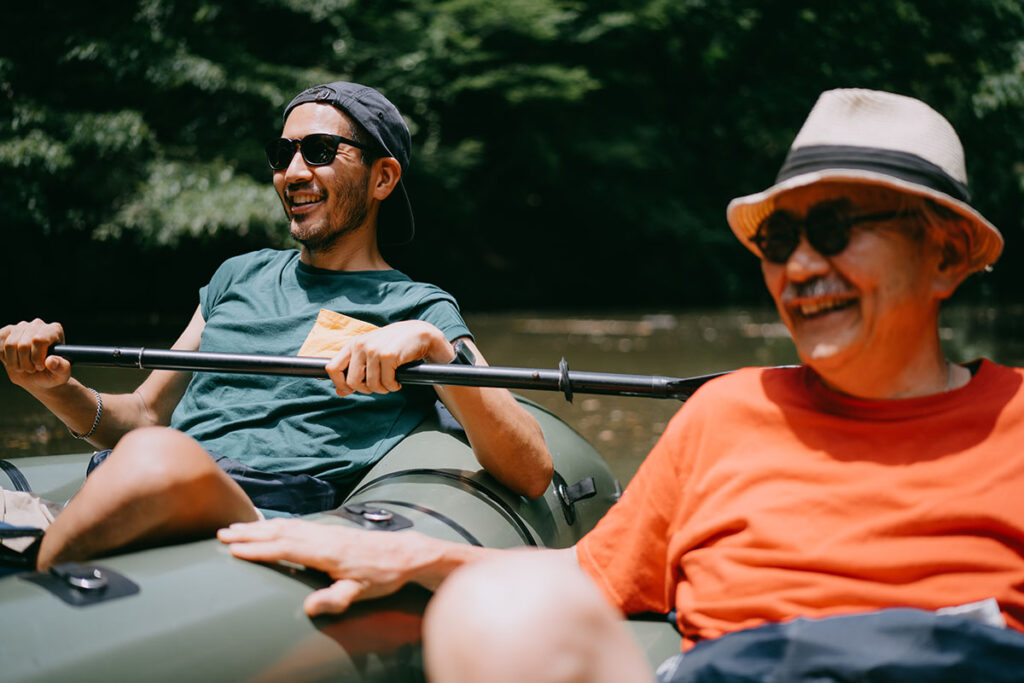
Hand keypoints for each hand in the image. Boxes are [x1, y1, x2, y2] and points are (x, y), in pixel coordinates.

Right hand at [0, 319, 70, 389]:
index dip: (36, 357)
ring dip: (14, 362)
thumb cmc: (53, 373)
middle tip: (31, 369)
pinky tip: (13, 360)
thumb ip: (61, 368)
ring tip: (23, 367)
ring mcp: (21, 327)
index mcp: (54, 330)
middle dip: (25, 363)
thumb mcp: (62, 374)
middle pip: (23, 344)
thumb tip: (51, 361)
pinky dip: (4, 357)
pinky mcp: (7, 332)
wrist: (39, 376)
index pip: (39, 340)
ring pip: (9, 344)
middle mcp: (37, 325)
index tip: (40, 367)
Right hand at [218, 518, 426, 615]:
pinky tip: (269, 526)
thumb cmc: (383, 575)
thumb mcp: (361, 593)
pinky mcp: (331, 530)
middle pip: (280, 531)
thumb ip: (335, 600)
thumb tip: (308, 608)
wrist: (406, 553)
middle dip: (250, 533)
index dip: (258, 549)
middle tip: (222, 534)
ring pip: (287, 525)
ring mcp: (327, 531)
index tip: (233, 549)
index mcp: (327, 552)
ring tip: (236, 528)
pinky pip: (297, 524)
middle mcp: (324, 536)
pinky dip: (277, 524)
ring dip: (260, 526)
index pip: (285, 548)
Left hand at [325, 320, 454, 396]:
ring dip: (383, 389)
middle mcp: (361, 345)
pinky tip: (398, 380)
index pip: (332, 368)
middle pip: (352, 381)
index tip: (350, 390)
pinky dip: (393, 386)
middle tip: (378, 386)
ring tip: (390, 383)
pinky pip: (386, 383)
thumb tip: (340, 392)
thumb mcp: (371, 354)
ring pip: (371, 385)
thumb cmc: (394, 345)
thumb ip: (355, 371)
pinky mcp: (388, 355)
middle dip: (366, 390)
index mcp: (353, 344)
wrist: (418, 334)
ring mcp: (374, 350)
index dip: (339, 383)